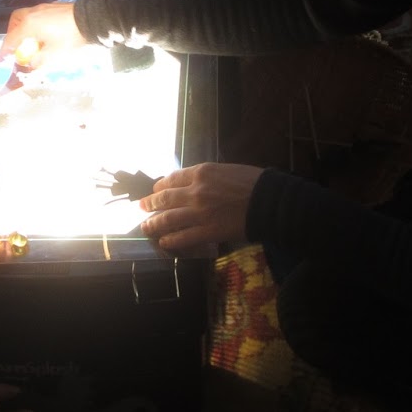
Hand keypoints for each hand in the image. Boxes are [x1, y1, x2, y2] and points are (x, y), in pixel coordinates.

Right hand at [0, 2, 85, 63]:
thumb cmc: (70, 38)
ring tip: (29, 40)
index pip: (11, 40)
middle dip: (12, 34)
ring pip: (25, 16)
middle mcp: (32, 13)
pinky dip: (33, 24)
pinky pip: (36, 15)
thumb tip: (30, 64)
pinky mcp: (52, 7)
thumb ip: (38, 61)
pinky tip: (43, 33)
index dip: (3, 52)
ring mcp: (43, 8)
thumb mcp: (53, 55)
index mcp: (28, 25)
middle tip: (16, 46)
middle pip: (15, 21)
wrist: (91, 19)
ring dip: (23, 28)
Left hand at [139, 162, 263, 249]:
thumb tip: (194, 184)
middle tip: (142, 207)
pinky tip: (163, 242)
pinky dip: (170, 240)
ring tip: (145, 227)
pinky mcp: (207, 231)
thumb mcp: (226, 169)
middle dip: (150, 203)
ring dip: (153, 223)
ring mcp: (199, 213)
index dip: (160, 186)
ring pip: (168, 219)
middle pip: (164, 198)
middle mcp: (195, 191)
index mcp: (201, 172)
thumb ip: (208, 177)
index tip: (155, 190)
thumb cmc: (254, 182)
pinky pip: (183, 237)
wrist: (269, 201)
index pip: (172, 179)